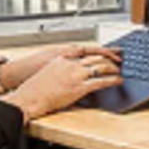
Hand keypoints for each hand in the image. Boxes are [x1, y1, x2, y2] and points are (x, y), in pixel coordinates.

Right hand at [4, 46, 125, 116]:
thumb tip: (74, 69)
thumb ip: (62, 67)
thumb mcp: (48, 71)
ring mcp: (76, 75)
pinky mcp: (79, 87)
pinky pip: (101, 81)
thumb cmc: (35, 88)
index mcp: (62, 58)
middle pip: (96, 56)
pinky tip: (118, 81)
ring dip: (113, 68)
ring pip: (101, 66)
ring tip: (119, 70)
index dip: (100, 50)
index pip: (85, 50)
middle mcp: (71, 64)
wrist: (28, 98)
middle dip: (110, 57)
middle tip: (119, 59)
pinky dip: (113, 80)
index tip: (109, 50)